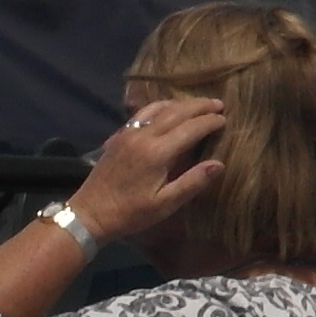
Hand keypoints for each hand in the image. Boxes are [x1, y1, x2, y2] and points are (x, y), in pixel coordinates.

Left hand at [66, 95, 229, 247]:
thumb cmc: (131, 213)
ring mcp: (128, 133)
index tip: (225, 119)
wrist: (90, 213)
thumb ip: (193, 182)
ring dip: (180, 103)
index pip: (191, 128)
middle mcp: (143, 136)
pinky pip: (143, 113)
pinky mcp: (119, 136)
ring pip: (158, 108)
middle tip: (219, 104)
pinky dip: (160, 106)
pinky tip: (167, 109)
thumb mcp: (166, 204)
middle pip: (176, 112)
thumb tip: (219, 164)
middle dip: (199, 106)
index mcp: (157, 152)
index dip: (210, 122)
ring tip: (197, 104)